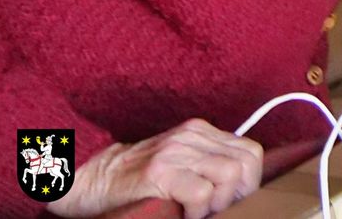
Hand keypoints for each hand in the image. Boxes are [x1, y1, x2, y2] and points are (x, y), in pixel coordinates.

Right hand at [48, 118, 262, 217]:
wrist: (91, 179)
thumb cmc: (138, 179)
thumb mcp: (180, 162)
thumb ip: (208, 165)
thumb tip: (244, 189)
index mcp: (201, 132)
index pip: (251, 152)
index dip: (250, 180)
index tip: (235, 201)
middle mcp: (192, 136)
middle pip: (246, 162)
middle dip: (241, 192)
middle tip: (220, 210)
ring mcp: (175, 152)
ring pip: (229, 174)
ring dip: (221, 202)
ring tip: (202, 213)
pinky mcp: (159, 172)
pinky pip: (201, 192)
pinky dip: (200, 210)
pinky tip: (185, 215)